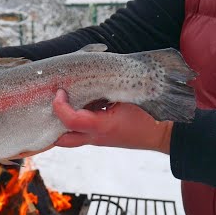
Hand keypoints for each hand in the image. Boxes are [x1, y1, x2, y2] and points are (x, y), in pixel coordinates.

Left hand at [52, 89, 172, 153]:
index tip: (60, 92)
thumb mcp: (130, 96)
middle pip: (62, 140)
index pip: (71, 121)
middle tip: (53, 103)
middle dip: (51, 123)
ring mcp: (98, 140)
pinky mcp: (101, 138)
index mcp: (103, 126)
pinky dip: (73, 121)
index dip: (60, 106)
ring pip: (69, 138)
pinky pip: (80, 133)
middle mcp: (96, 137)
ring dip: (61, 122)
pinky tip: (76, 105)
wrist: (164, 134)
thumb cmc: (150, 114)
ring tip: (61, 103)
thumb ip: (108, 87)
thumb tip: (88, 73)